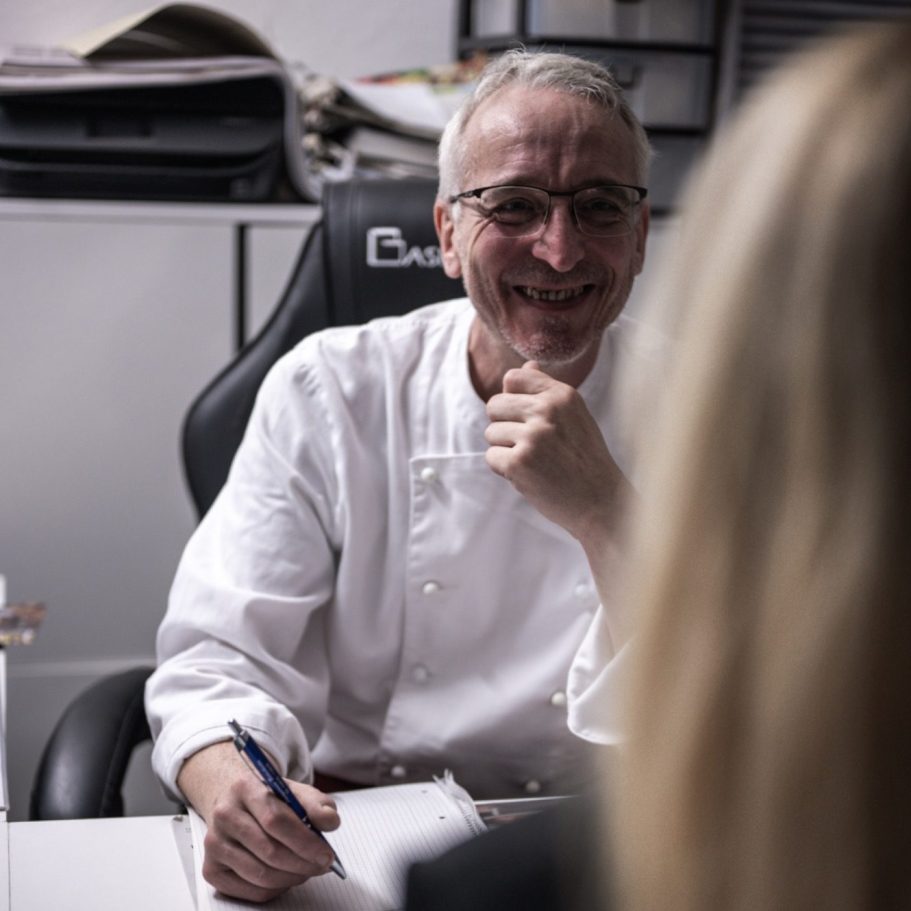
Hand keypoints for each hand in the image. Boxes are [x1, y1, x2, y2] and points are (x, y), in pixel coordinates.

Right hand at [178, 741, 339, 902]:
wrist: (234, 802)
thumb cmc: (267, 798)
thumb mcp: (294, 791)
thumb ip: (317, 803)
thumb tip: (331, 821)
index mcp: (244, 788)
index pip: (276, 820)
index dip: (305, 841)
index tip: (327, 854)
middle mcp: (224, 815)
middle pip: (269, 850)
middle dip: (303, 863)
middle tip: (323, 865)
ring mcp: (214, 844)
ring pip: (260, 874)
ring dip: (292, 877)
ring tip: (308, 869)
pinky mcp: (212, 869)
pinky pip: (250, 891)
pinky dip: (276, 888)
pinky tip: (287, 876)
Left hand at [484, 360, 631, 556]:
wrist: (601, 503)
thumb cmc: (585, 459)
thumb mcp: (575, 416)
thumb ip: (547, 389)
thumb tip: (526, 365)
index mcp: (562, 395)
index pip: (513, 378)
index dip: (513, 400)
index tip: (530, 420)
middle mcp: (547, 410)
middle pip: (494, 405)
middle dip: (505, 426)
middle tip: (532, 445)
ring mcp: (532, 436)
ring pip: (491, 433)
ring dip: (506, 450)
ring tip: (536, 462)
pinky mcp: (519, 462)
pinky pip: (491, 457)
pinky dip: (505, 470)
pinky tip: (530, 475)